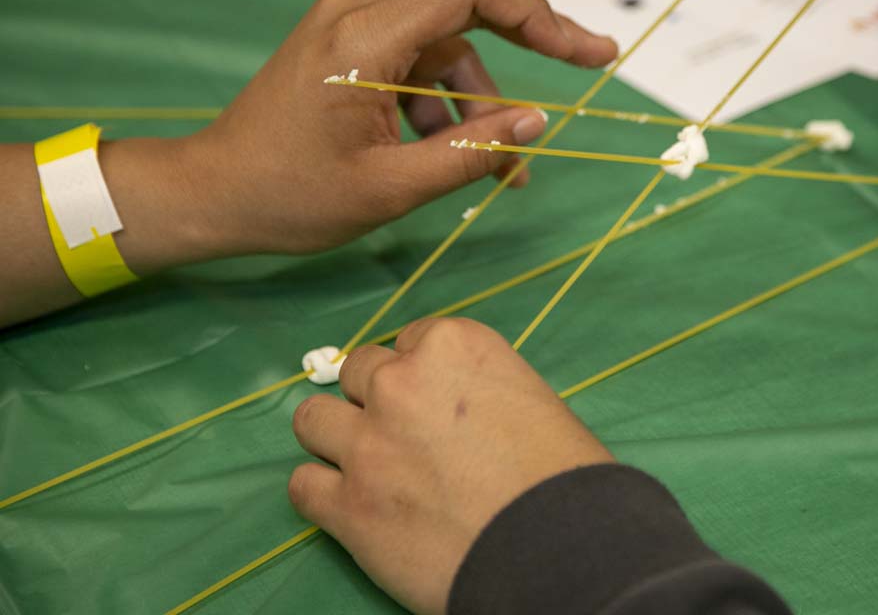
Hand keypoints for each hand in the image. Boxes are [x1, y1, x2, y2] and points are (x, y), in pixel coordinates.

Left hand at [186, 0, 617, 254]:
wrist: (211, 193)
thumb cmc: (291, 197)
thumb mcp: (390, 188)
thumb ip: (470, 155)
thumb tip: (539, 123)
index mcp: (365, 37)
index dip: (539, 14)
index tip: (586, 51)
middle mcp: (359, 12)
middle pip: (467, 13)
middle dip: (530, 48)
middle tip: (589, 68)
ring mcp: (351, 27)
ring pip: (447, 49)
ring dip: (479, 103)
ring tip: (500, 171)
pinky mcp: (349, 48)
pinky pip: (418, 64)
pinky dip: (445, 106)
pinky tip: (454, 156)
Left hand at [288, 318, 613, 614]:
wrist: (557, 548)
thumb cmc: (563, 475)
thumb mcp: (529, 399)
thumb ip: (476, 390)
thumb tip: (450, 413)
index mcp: (453, 346)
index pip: (409, 340)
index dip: (420, 374)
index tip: (435, 403)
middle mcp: (401, 383)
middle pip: (357, 372)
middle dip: (375, 399)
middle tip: (403, 435)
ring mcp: (367, 443)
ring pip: (312, 420)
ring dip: (335, 438)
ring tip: (365, 465)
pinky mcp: (347, 506)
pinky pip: (302, 485)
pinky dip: (322, 494)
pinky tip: (351, 506)